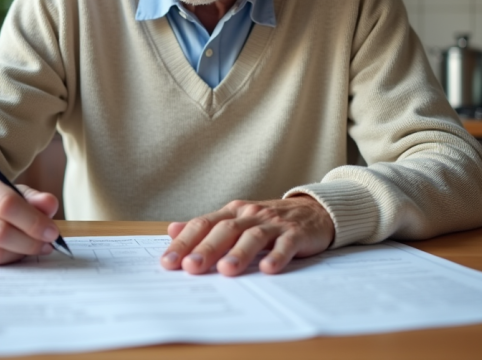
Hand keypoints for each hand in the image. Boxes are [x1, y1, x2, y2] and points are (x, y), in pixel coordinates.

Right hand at [0, 169, 61, 264]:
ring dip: (18, 254)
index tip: (52, 232)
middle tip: (48, 245)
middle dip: (29, 242)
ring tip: (33, 248)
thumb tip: (50, 205)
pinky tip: (12, 252)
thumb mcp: (9, 189)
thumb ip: (32, 198)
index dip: (33, 221)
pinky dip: (2, 260)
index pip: (6, 204)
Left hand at [159, 196, 334, 275]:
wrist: (314, 211)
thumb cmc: (269, 221)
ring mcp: (274, 223)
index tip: (167, 262)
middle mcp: (250, 215)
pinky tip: (268, 269)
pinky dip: (277, 256)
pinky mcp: (296, 233)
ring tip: (225, 270)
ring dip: (239, 253)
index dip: (184, 243)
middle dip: (206, 248)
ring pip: (253, 236)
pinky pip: (286, 244)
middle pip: (225, 229)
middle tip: (190, 267)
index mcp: (232, 212)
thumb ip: (207, 226)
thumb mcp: (236, 219)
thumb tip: (172, 230)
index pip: (203, 225)